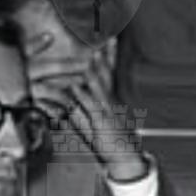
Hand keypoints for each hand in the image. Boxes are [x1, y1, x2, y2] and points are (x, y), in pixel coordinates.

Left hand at [34, 48, 145, 178]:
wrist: (124, 159)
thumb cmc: (110, 142)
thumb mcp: (92, 122)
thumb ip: (81, 108)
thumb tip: (71, 96)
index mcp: (110, 98)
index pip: (109, 71)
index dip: (109, 55)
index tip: (109, 39)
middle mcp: (111, 101)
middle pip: (108, 72)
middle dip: (107, 54)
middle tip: (108, 36)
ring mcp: (108, 110)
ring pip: (101, 85)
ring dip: (95, 68)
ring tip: (92, 52)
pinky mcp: (102, 121)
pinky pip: (92, 104)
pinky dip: (83, 93)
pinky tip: (77, 84)